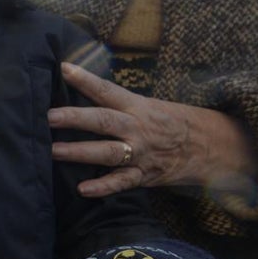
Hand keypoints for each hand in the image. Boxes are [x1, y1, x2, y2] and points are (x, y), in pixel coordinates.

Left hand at [48, 62, 257, 197]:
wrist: (209, 146)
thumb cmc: (169, 122)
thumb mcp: (148, 105)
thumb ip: (117, 102)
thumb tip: (80, 89)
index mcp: (137, 106)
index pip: (107, 90)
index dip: (85, 79)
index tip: (63, 69)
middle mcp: (137, 128)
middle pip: (102, 120)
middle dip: (74, 119)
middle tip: (48, 117)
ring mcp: (140, 152)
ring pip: (106, 152)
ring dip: (79, 152)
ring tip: (53, 151)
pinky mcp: (144, 175)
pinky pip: (122, 182)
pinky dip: (103, 187)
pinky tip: (83, 189)